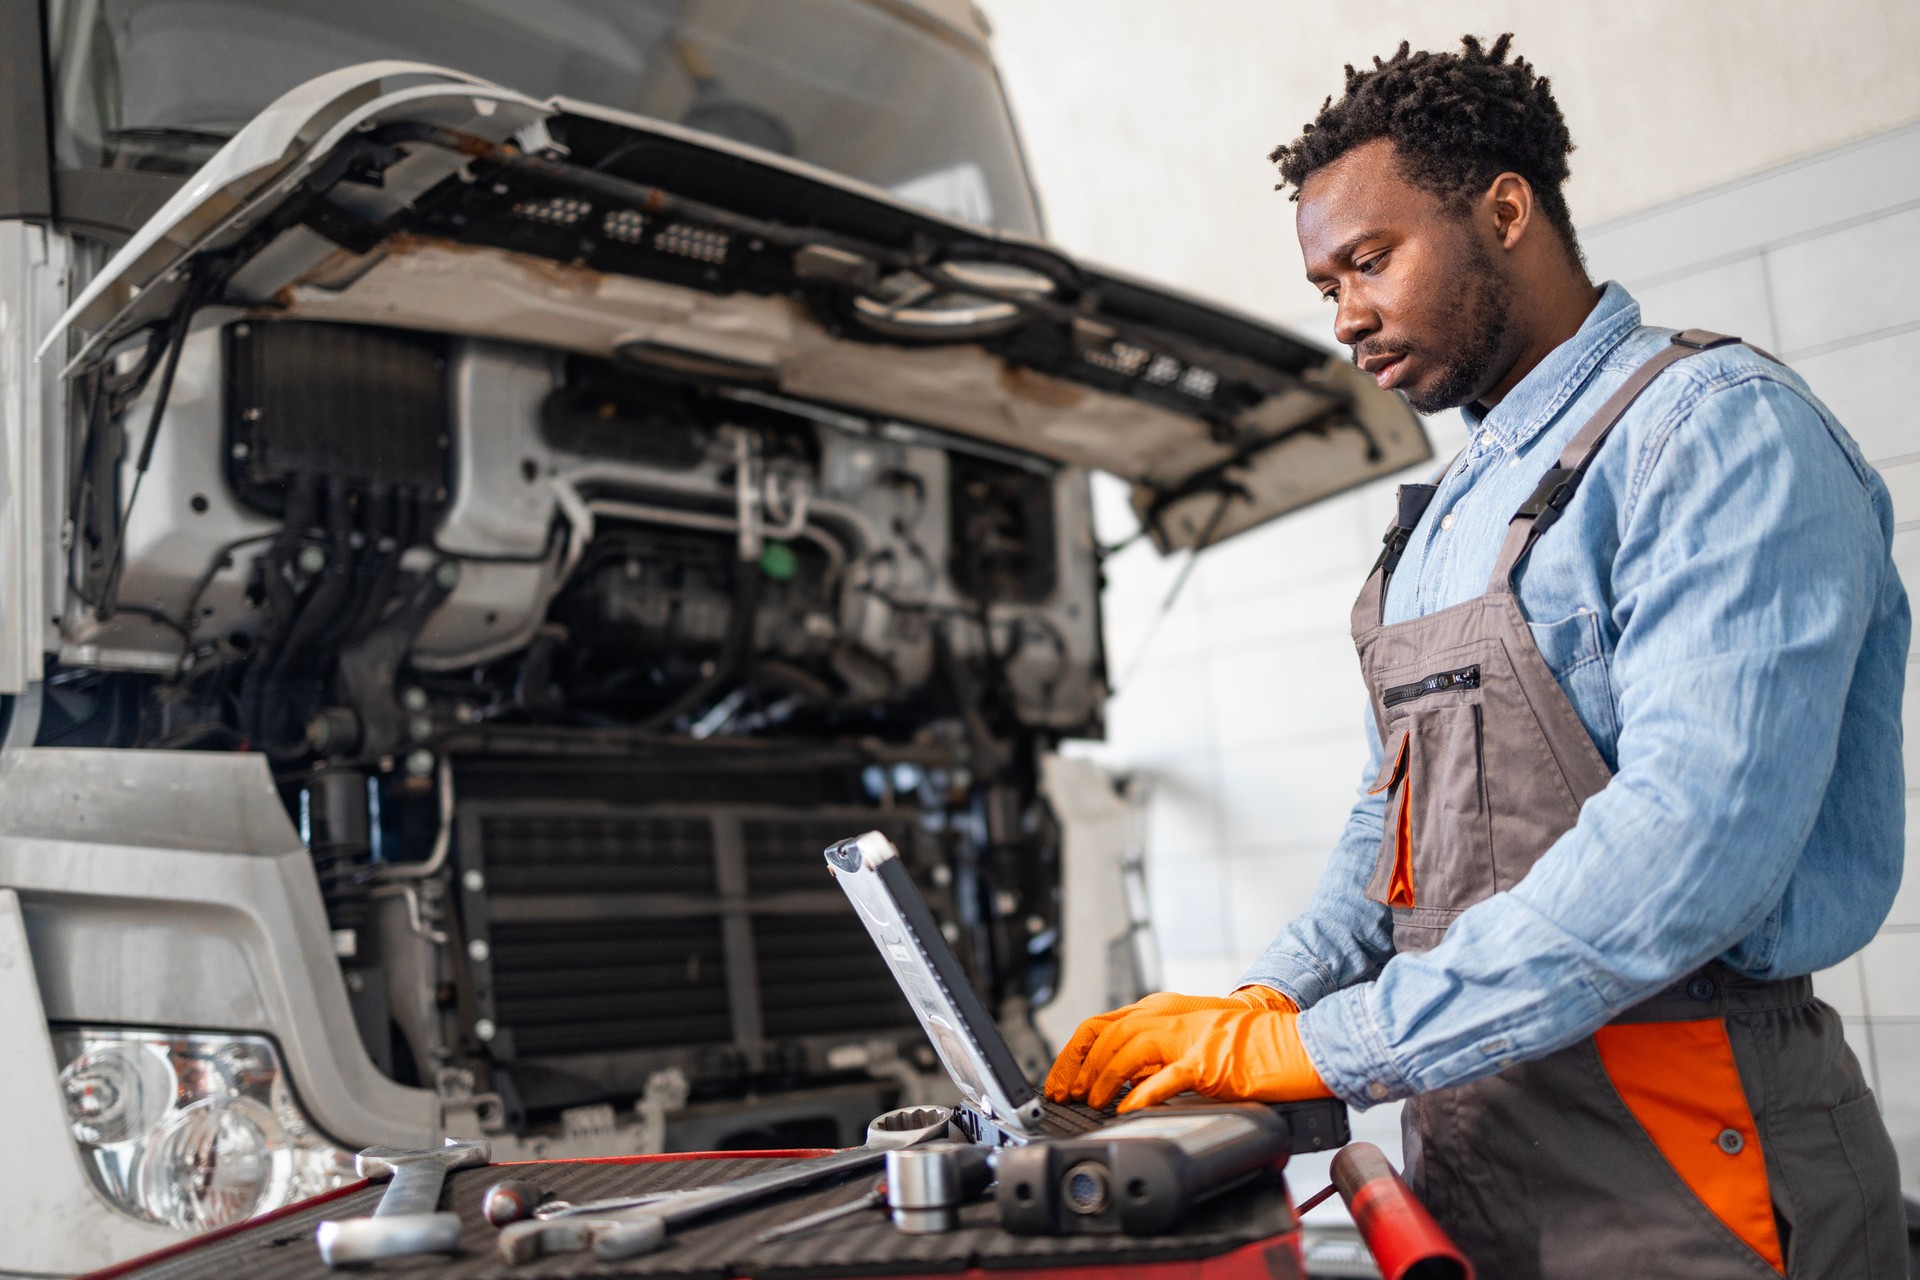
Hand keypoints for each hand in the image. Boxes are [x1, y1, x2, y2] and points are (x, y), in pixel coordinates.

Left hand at [1043, 988, 1295, 1101]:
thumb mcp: (1188, 1040)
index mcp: (1160, 1010)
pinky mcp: (1207, 1060)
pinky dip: (1139, 1095)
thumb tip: (1116, 1080)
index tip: (1062, 1081)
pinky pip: (1164, 1077)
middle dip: (1079, 1068)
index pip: (1100, 1025)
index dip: (1073, 1055)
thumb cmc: (1246, 1046)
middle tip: (1070, 1096)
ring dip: (1103, 1078)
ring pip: (1126, 1049)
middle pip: (1105, 1034)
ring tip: (1094, 1103)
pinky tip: (1127, 1110)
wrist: (1291, 1041)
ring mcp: (1187, 1036)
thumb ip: (1154, 1053)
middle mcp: (1168, 1016)